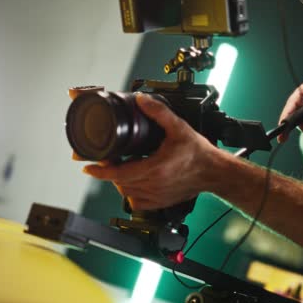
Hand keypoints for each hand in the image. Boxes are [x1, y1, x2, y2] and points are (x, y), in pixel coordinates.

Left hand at [82, 94, 219, 209]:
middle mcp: (154, 185)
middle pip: (119, 182)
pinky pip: (136, 203)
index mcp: (155, 168)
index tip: (89, 166)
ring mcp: (156, 196)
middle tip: (110, 158)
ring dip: (119, 180)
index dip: (100, 170)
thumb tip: (141, 100)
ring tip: (123, 166)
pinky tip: (134, 181)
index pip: (119, 173)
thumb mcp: (179, 127)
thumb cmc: (198, 152)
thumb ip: (159, 112)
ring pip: (126, 192)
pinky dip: (130, 193)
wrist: (213, 172)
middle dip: (109, 171)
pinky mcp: (160, 203)